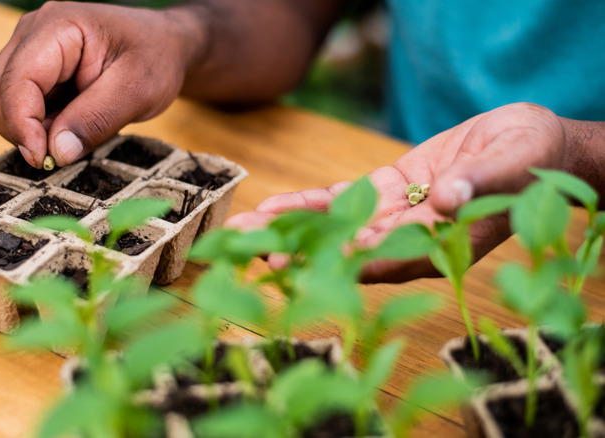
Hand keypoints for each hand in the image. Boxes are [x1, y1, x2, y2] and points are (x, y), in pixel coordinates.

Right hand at [0, 2, 202, 167]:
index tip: (44, 159)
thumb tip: (57, 153)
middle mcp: (32, 34)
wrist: (163, 45)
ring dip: (28, 130)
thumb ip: (96, 120)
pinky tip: (68, 126)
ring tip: (73, 132)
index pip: (17, 81)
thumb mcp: (137, 91)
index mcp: (57, 27)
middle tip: (62, 151)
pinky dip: (35, 127)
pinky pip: (15, 107)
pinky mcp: (32, 70)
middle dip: (21, 131)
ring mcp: (27, 51)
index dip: (22, 126)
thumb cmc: (154, 58)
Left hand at [226, 103, 569, 281]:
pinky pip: (342, 201)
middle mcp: (411, 239)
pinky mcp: (387, 193)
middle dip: (299, 250)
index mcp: (443, 245)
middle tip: (250, 252)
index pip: (386, 258)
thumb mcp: (513, 163)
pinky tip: (273, 206)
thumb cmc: (531, 159)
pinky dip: (309, 204)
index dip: (343, 262)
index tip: (301, 265)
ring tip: (243, 229)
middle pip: (347, 249)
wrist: (529, 144)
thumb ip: (479, 181)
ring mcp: (395, 216)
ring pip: (335, 226)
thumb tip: (447, 199)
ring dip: (290, 228)